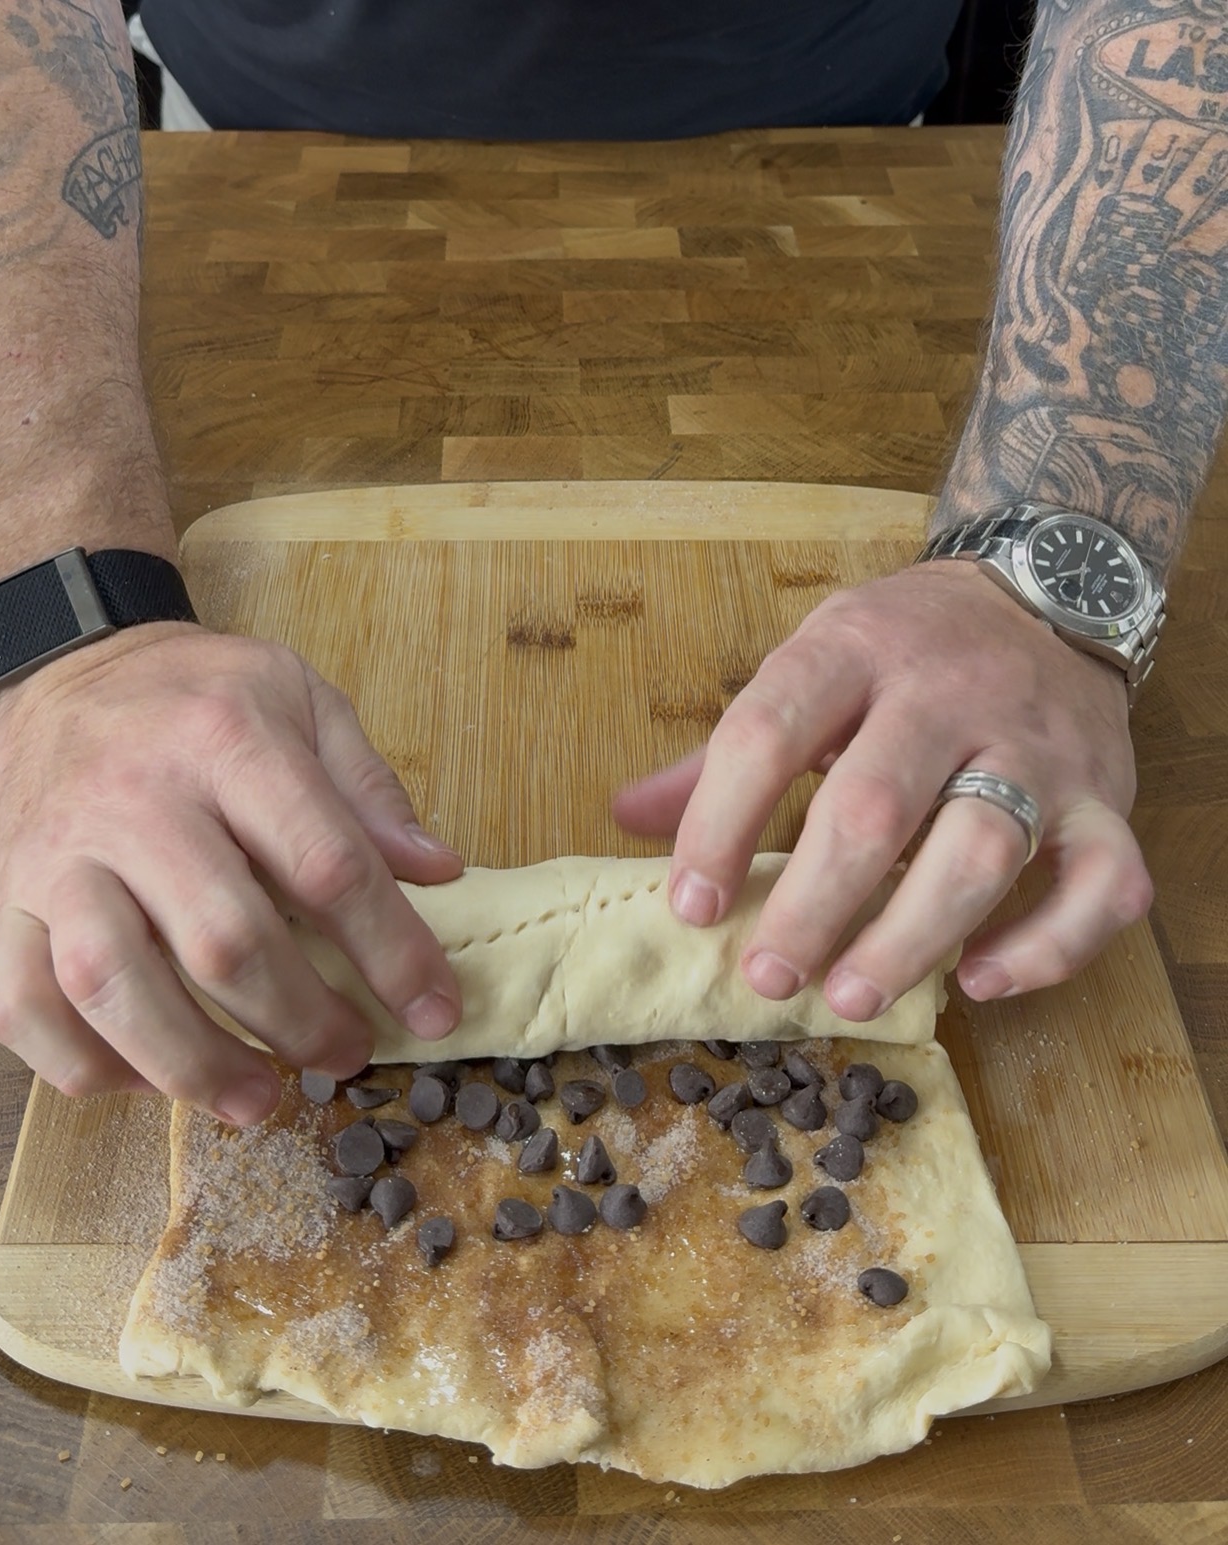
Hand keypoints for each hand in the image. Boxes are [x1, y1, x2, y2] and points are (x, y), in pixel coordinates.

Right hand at [0, 623, 463, 1123]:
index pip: (324, 863)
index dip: (391, 950)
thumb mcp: (302, 700)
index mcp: (226, 740)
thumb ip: (369, 790)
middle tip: (347, 1054)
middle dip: (301, 1020)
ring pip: (110, 984)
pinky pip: (22, 1006)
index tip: (433, 1009)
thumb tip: (441, 872)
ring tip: (259, 1098)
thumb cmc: (196, 696)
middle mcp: (134, 799)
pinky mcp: (0, 900)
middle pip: (222, 940)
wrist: (62, 670)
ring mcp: (56, 857)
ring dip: (193, 1063)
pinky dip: (83, 1063)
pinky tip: (149, 1078)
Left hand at [613, 563, 1151, 1018]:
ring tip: (849, 998)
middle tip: (767, 974)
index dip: (719, 824)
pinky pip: (1103, 883)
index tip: (688, 905)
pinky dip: (1050, 945)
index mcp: (853, 650)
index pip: (768, 732)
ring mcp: (1037, 745)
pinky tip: (981, 981)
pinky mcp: (1108, 795)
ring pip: (982, 850)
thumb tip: (625, 817)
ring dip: (911, 938)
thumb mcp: (812, 664)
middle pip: (874, 807)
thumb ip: (725, 749)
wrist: (1047, 591)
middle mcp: (948, 692)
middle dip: (812, 905)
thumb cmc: (906, 647)